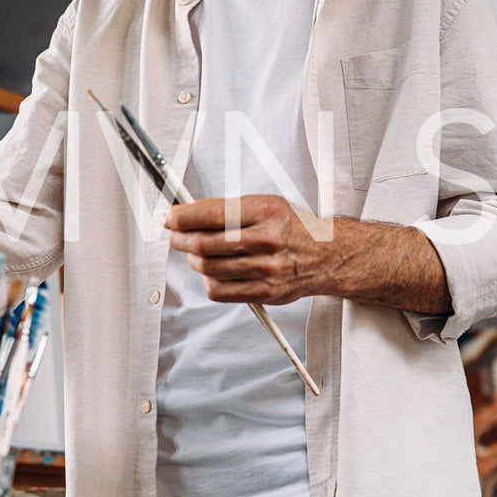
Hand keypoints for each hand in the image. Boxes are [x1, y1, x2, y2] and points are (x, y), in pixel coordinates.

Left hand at [166, 195, 334, 305]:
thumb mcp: (267, 205)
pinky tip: (213, 272)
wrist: (327, 255)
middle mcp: (267, 240)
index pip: (212, 213)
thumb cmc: (294, 228)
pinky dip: (208, 281)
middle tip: (175, 235)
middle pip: (204, 243)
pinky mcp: (264, 292)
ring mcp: (266, 269)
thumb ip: (230, 209)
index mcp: (267, 212)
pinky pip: (218, 291)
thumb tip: (189, 212)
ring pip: (208, 268)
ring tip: (197, 253)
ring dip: (194, 260)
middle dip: (180, 239)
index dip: (182, 216)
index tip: (169, 217)